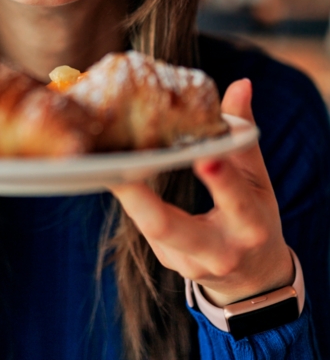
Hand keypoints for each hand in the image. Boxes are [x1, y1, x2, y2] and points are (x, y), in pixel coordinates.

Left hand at [109, 79, 293, 306]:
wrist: (253, 276)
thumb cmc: (255, 217)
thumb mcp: (258, 180)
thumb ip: (244, 135)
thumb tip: (241, 84)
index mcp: (250, 226)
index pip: (237, 201)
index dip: (221, 179)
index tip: (205, 155)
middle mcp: (219, 251)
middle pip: (172, 228)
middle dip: (142, 200)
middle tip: (115, 168)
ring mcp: (187, 262)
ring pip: (149, 228)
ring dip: (125, 194)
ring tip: (100, 161)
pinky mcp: (167, 260)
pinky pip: (144, 227)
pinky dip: (130, 198)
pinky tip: (111, 171)